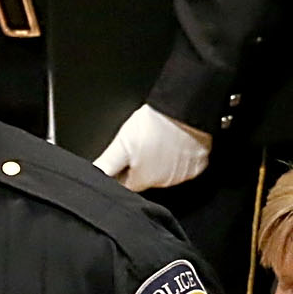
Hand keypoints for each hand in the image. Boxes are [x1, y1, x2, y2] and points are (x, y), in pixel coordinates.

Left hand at [94, 104, 213, 191]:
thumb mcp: (122, 142)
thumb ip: (107, 164)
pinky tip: (176, 144)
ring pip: (166, 173)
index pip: (126, 185)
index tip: (127, 156)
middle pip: (146, 179)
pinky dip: (181, 158)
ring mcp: (183, 175)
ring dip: (161, 162)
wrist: (185, 108)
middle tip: (145, 144)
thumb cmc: (155, 123)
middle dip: (142, 165)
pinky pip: (186, 166)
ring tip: (160, 141)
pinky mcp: (199, 166)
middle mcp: (163, 182)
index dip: (123, 171)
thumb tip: (93, 176)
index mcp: (142, 180)